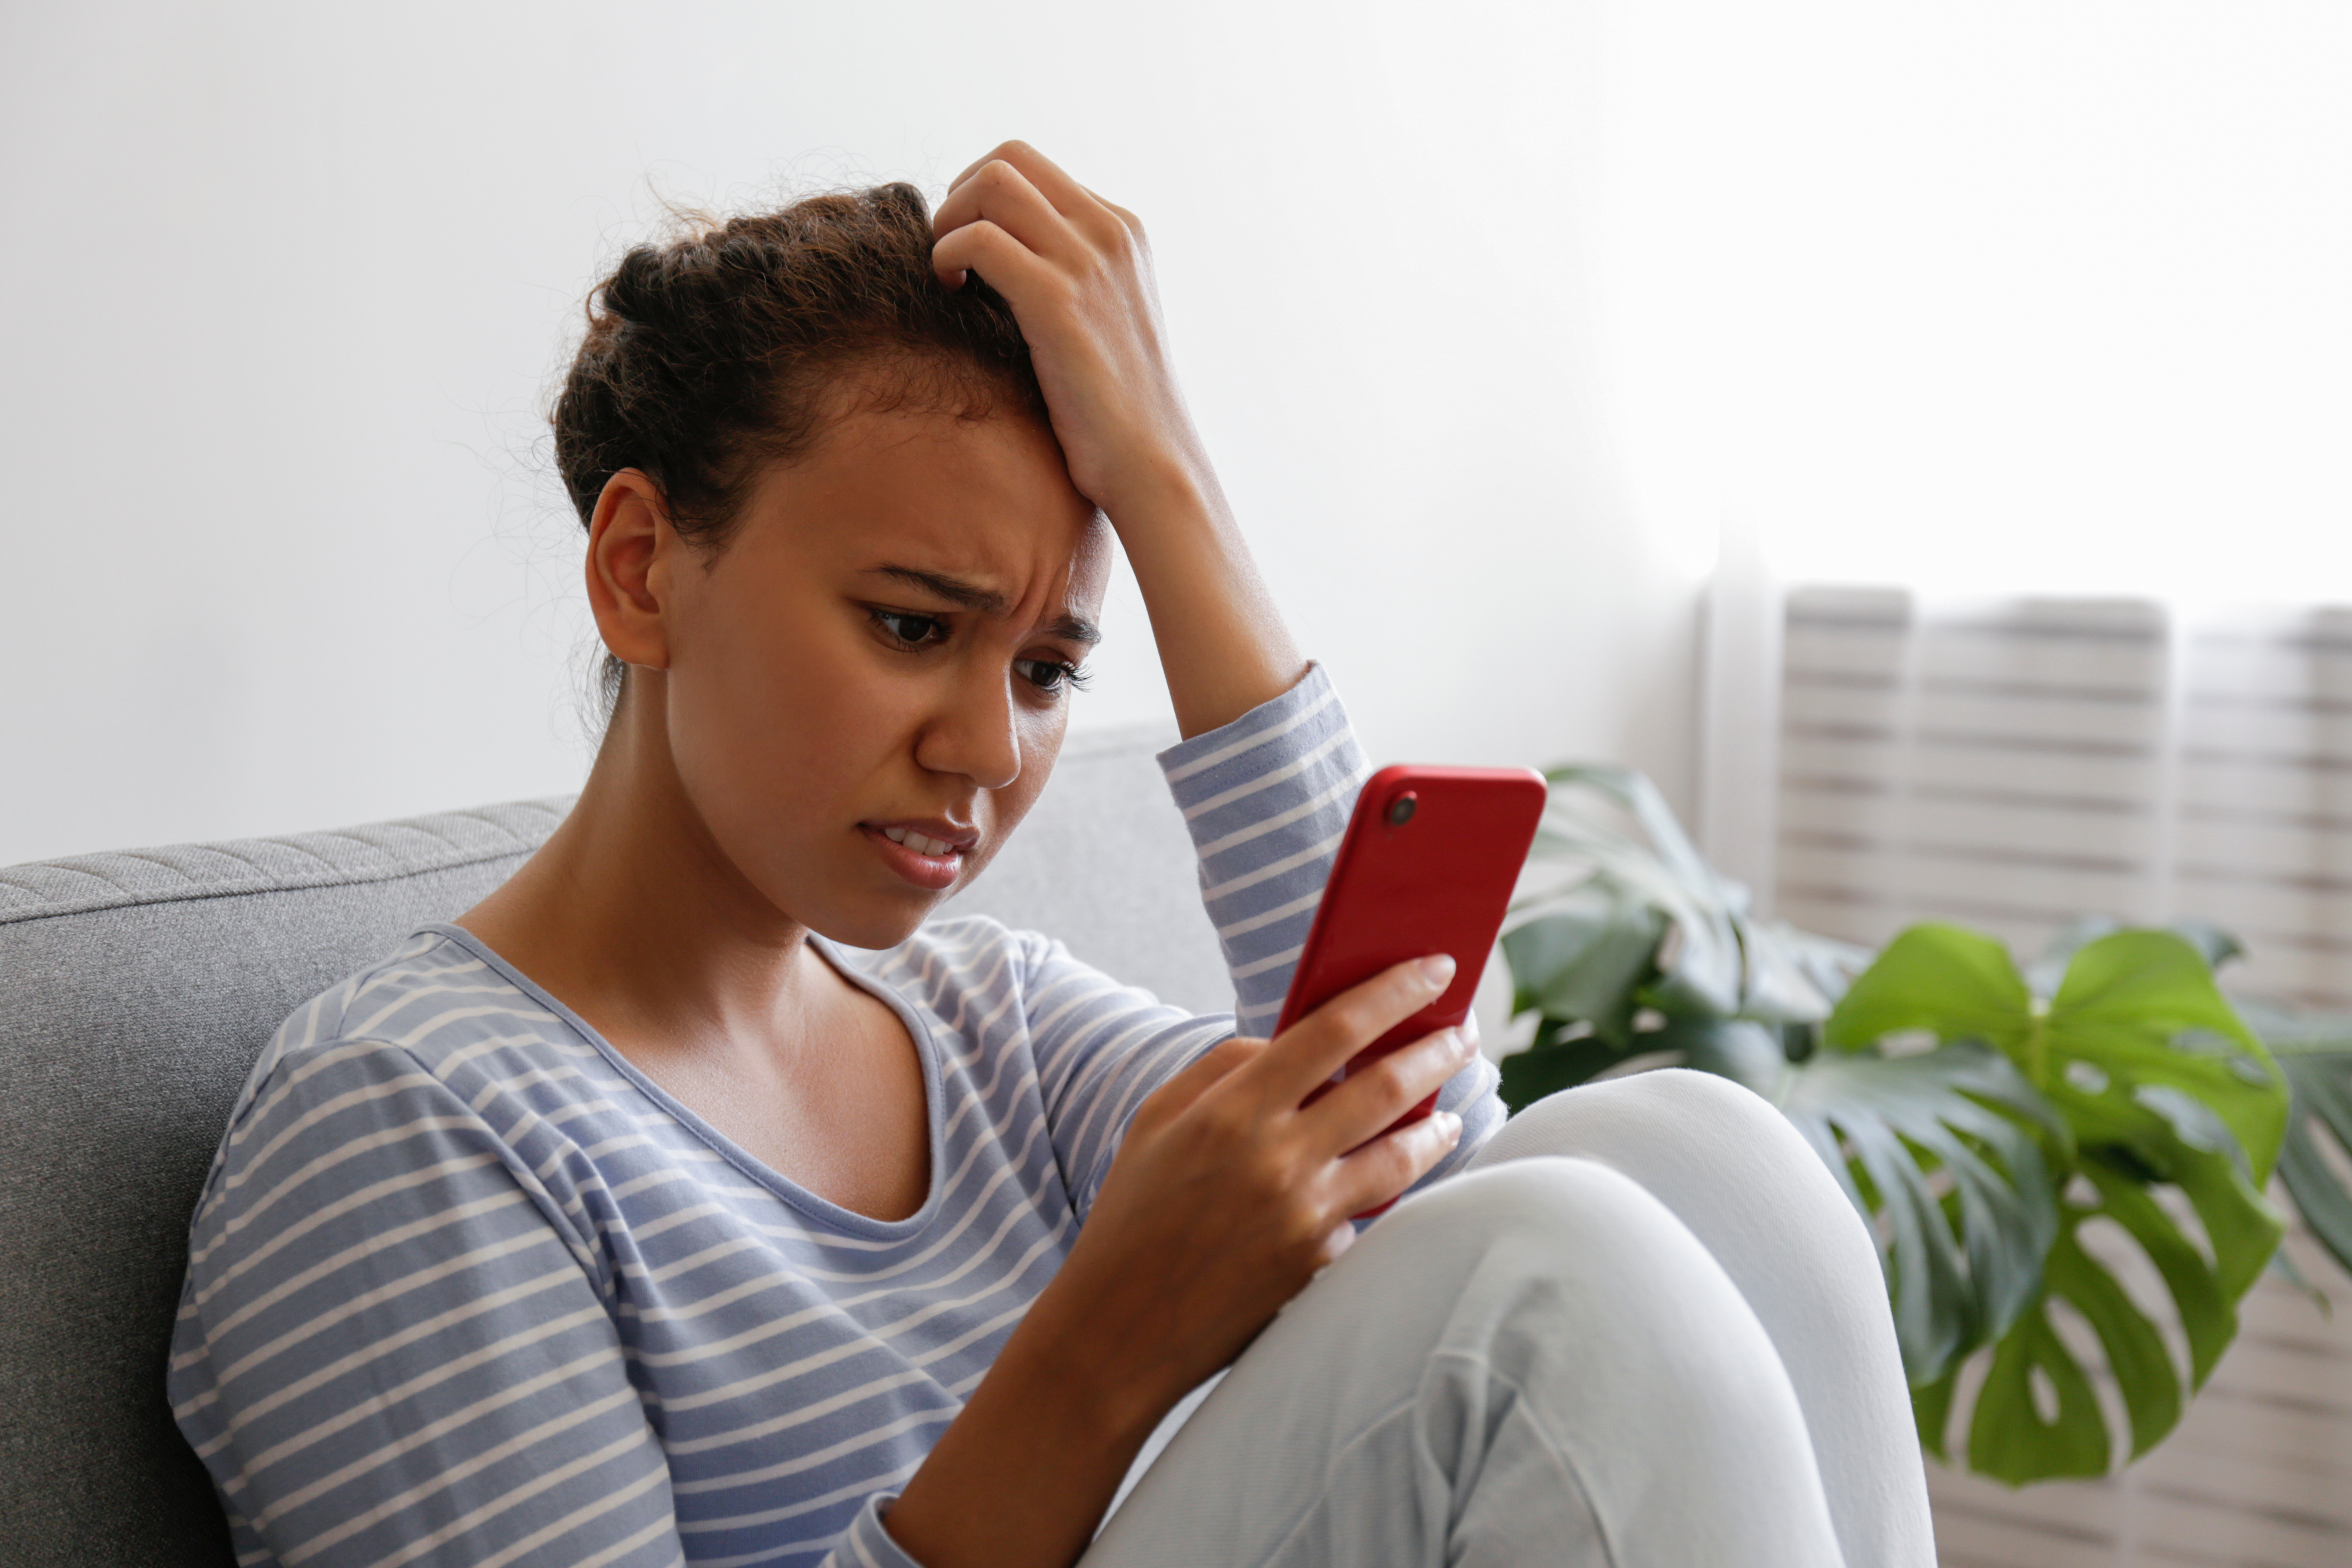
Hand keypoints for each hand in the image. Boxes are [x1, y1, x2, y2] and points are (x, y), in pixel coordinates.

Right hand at [883, 953, 1473, 1567]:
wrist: (1117, 1331)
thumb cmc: (1134, 1214)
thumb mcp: (1156, 1121)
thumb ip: (1223, 1068)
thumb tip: (1289, 1039)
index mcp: (1232, 1112)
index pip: (1334, 1030)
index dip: (1393, 991)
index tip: (1435, 968)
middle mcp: (1277, 1161)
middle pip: (1386, 1088)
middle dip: (1438, 1052)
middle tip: (1465, 1035)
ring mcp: (1306, 1219)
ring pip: (1403, 1157)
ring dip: (1436, 1125)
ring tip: (1447, 1110)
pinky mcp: (1321, 1268)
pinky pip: (1370, 1215)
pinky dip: (1386, 1191)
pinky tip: (1397, 1177)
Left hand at [931, 141, 1201, 524]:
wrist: (1150, 464)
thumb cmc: (1115, 409)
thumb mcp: (1102, 319)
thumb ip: (1068, 274)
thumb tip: (999, 258)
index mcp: (1123, 230)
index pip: (1033, 167)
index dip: (983, 198)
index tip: (969, 249)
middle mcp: (1109, 233)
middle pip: (1008, 158)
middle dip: (959, 197)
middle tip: (949, 256)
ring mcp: (1087, 263)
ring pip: (991, 184)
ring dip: (949, 221)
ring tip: (947, 275)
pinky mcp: (1058, 302)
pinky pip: (980, 240)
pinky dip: (948, 255)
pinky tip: (950, 293)